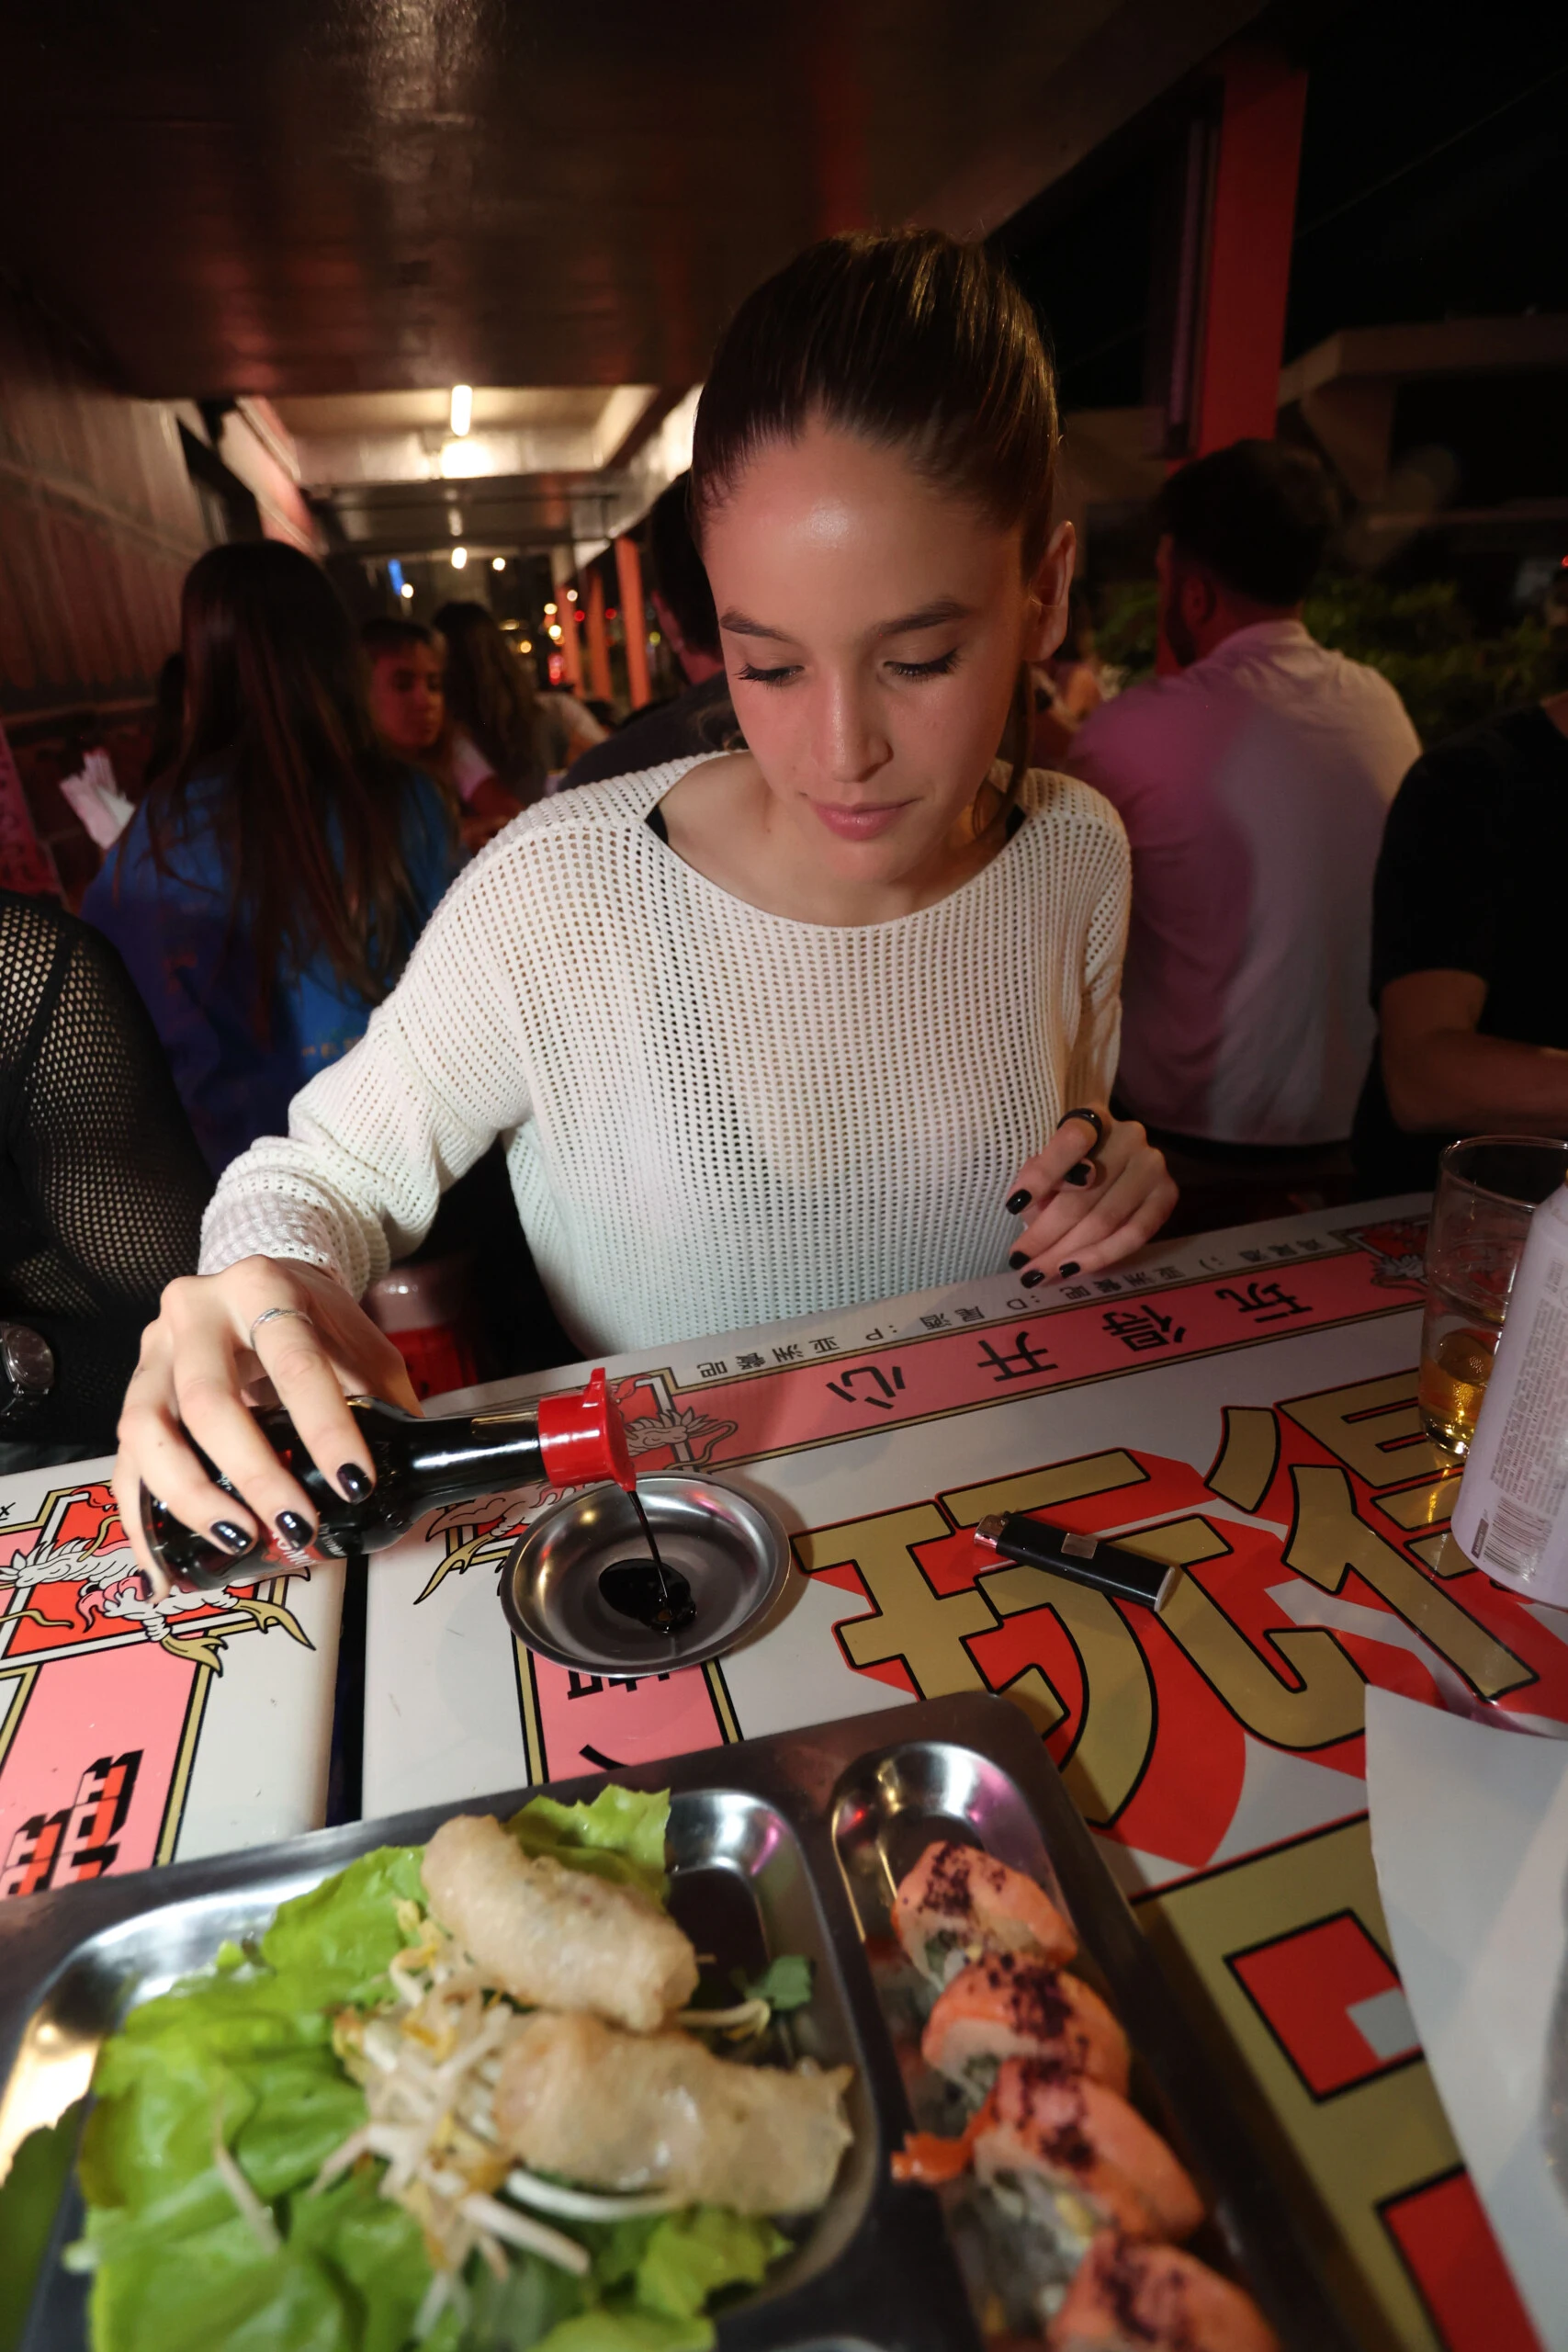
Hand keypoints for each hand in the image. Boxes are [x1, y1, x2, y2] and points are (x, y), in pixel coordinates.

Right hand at [114, 1257, 420, 1594]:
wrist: (261, 1284)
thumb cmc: (317, 1322)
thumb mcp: (362, 1346)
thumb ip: (385, 1403)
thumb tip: (417, 1476)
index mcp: (261, 1286)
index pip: (293, 1361)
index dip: (325, 1428)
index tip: (355, 1484)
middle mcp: (194, 1312)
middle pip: (208, 1400)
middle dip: (255, 1474)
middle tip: (297, 1527)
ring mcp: (151, 1351)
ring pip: (146, 1430)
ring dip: (192, 1497)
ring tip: (241, 1541)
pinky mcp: (131, 1393)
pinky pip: (123, 1460)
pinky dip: (142, 1518)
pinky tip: (165, 1565)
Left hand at [1004, 1111, 1176, 1285]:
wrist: (1122, 1164)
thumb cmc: (1073, 1165)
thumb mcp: (1049, 1164)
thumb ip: (1037, 1179)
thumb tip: (1030, 1211)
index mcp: (1093, 1119)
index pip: (1071, 1141)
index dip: (1043, 1174)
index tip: (1014, 1206)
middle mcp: (1129, 1136)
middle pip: (1084, 1193)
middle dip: (1046, 1234)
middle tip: (1019, 1261)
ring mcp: (1152, 1165)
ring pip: (1107, 1219)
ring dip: (1069, 1252)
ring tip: (1040, 1273)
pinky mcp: (1168, 1194)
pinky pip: (1135, 1234)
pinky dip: (1101, 1255)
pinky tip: (1074, 1268)